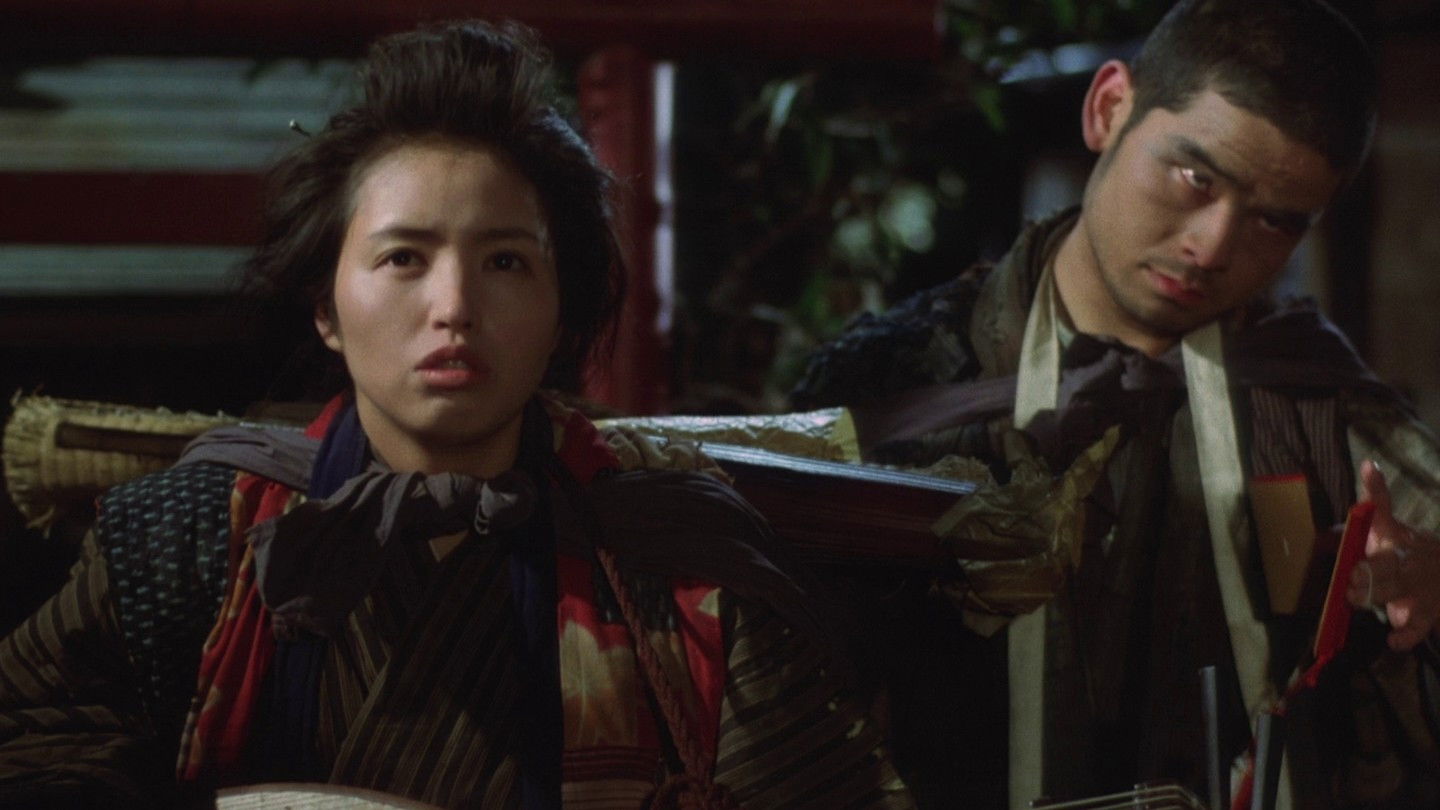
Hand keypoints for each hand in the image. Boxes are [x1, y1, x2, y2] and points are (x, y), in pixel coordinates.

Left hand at [1345, 460, 1439, 650]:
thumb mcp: (1391, 527)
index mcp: (1396, 535)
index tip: (1369, 470)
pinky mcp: (1428, 614)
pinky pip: (1417, 627)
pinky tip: (1393, 640)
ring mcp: (1420, 587)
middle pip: (1387, 564)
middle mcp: (1408, 559)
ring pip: (1398, 593)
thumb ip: (1376, 503)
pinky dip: (1405, 636)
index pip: (1383, 508)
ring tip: (1357, 598)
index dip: (1376, 490)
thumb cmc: (1409, 551)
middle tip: (1351, 576)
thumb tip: (1368, 467)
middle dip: (1368, 570)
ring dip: (1376, 595)